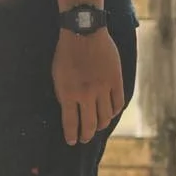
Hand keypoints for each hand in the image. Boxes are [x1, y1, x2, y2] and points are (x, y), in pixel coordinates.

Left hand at [51, 29, 125, 144]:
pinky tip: (110, 113)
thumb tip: (69, 110)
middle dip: (86, 135)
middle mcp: (86, 95)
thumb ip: (64, 94)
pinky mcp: (116, 80)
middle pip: (90, 124)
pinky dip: (114, 111)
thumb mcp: (57, 76)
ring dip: (101, 125)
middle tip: (84, 139)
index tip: (72, 141)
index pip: (71, 123)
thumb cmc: (65, 53)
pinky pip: (118, 102)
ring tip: (97, 128)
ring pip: (106, 116)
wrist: (84, 33)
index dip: (72, 135)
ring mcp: (103, 88)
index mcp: (68, 94)